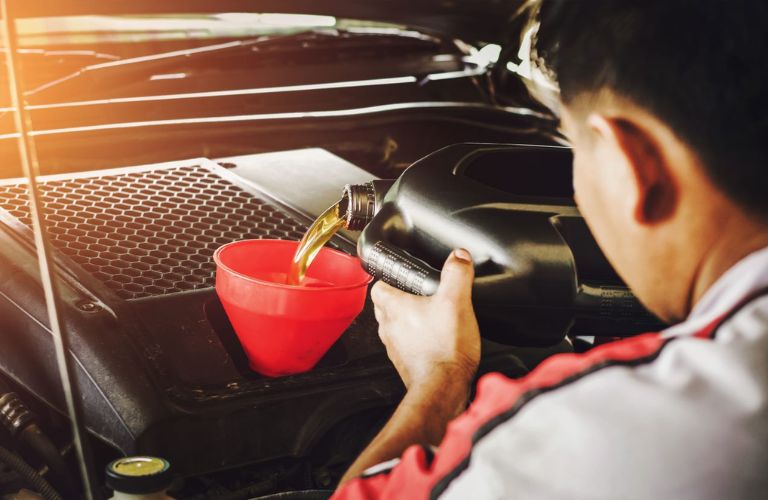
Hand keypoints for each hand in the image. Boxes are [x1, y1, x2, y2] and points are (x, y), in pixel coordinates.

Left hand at [371, 249, 480, 391]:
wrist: (443, 388)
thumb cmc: (444, 349)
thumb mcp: (456, 302)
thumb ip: (457, 274)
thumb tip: (459, 256)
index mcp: (394, 307)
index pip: (378, 286)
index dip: (388, 279)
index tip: (401, 276)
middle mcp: (389, 327)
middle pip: (385, 306)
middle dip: (399, 299)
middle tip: (418, 294)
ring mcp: (395, 347)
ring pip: (394, 326)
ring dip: (407, 320)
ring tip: (428, 316)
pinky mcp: (406, 362)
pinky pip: (406, 345)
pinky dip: (416, 340)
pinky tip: (434, 340)